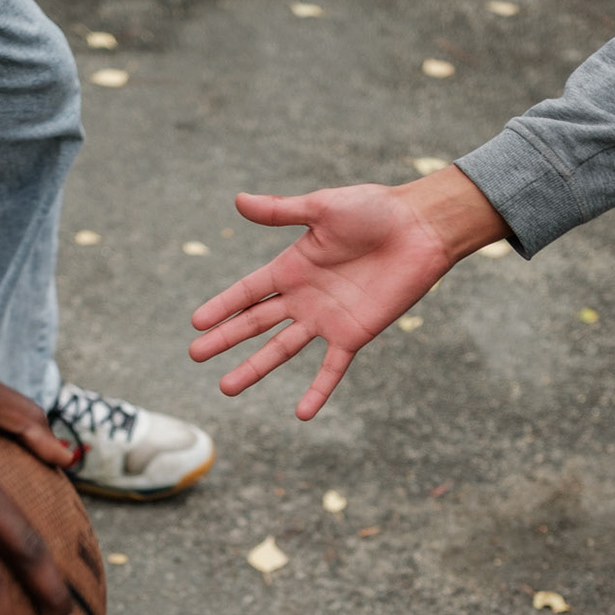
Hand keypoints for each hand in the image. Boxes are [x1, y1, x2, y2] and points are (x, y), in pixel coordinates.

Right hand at [190, 168, 509, 418]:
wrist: (420, 228)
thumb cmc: (374, 210)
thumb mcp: (322, 208)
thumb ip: (281, 211)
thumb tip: (238, 200)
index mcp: (292, 267)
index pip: (248, 292)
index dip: (223, 306)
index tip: (196, 322)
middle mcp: (304, 297)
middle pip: (256, 324)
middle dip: (225, 340)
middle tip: (195, 355)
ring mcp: (327, 319)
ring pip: (282, 350)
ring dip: (254, 369)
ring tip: (226, 388)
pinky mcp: (354, 334)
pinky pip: (332, 368)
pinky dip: (318, 391)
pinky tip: (302, 414)